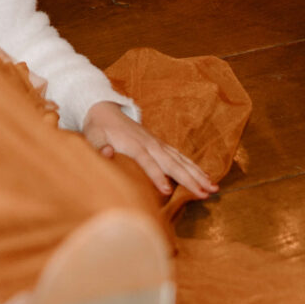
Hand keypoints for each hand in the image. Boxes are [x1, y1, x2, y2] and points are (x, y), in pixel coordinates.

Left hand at [83, 102, 215, 199]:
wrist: (105, 110)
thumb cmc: (98, 127)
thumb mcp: (91, 135)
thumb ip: (97, 144)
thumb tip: (105, 153)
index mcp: (134, 144)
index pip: (147, 162)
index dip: (156, 176)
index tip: (166, 191)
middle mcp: (150, 144)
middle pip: (172, 163)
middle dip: (189, 179)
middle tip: (205, 193)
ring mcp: (158, 144)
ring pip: (181, 160)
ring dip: (198, 174)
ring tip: (213, 188)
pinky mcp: (160, 145)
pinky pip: (180, 157)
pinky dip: (194, 167)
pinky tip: (205, 177)